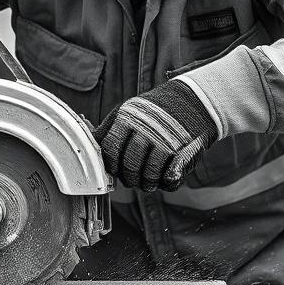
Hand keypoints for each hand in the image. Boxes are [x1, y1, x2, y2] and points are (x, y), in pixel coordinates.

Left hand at [94, 80, 217, 191]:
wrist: (194, 100)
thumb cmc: (156, 111)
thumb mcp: (128, 112)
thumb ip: (108, 130)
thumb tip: (89, 146)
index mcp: (128, 119)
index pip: (110, 152)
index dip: (111, 166)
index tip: (116, 170)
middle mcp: (145, 130)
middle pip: (128, 168)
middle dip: (129, 179)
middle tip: (134, 179)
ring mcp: (165, 142)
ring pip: (148, 177)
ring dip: (148, 184)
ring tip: (150, 180)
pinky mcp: (183, 153)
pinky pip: (169, 180)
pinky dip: (167, 183)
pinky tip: (166, 176)